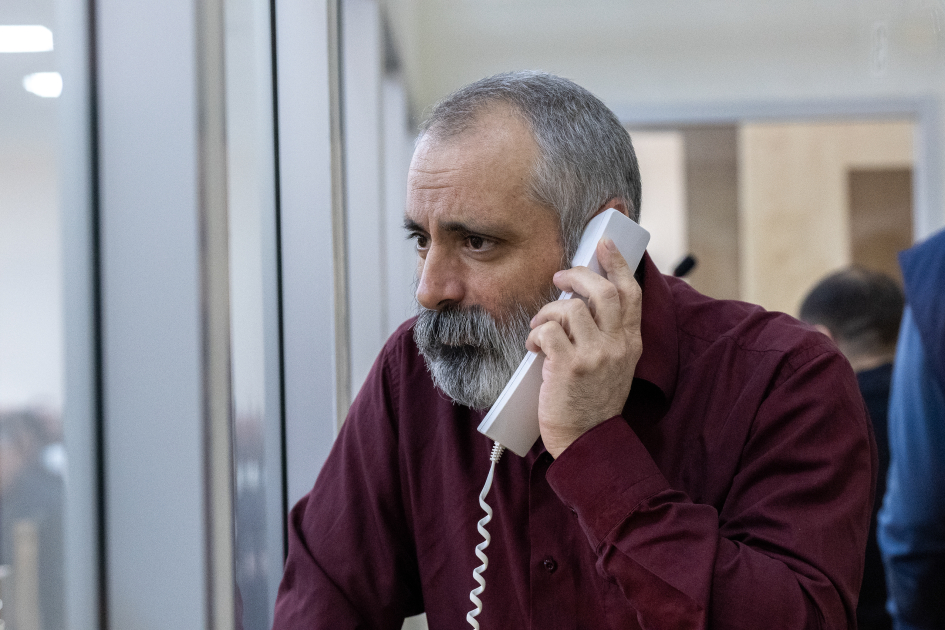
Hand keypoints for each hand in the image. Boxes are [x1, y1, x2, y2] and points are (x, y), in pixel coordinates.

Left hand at [525, 238, 642, 457]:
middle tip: (560, 277)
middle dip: (577, 274)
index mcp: (631, 343)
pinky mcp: (569, 366)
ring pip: (569, 308)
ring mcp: (595, 355)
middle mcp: (617, 345)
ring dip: (547, 313)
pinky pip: (547, 331)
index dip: (618, 263)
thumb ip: (607, 335)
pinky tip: (534, 349)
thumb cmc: (592, 402)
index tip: (605, 243)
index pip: (631, 292)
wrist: (586, 442)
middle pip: (602, 290)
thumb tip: (580, 301)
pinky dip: (535, 334)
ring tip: (540, 328)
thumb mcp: (614, 366)